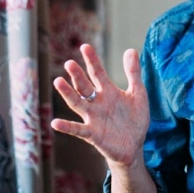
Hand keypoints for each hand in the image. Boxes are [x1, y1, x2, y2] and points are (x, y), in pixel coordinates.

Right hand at [52, 44, 149, 168]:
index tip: (85, 47)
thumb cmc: (134, 119)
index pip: (98, 73)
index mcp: (108, 92)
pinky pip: (77, 129)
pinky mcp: (92, 134)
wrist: (134, 145)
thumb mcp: (138, 93)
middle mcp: (97, 102)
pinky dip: (67, 127)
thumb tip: (130, 49)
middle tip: (69, 63)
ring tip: (58, 81)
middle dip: (77, 75)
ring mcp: (93, 118)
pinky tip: (55, 122)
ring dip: (68, 94)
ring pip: (77, 104)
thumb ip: (133, 73)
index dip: (92, 61)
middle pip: (84, 86)